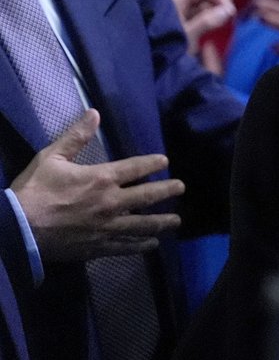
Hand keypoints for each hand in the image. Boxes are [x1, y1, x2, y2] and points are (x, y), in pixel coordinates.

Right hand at [10, 110, 183, 261]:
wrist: (17, 230)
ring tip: (176, 221)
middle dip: (167, 190)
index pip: (136, 168)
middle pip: (148, 196)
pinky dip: (141, 246)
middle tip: (181, 188)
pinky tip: (152, 244)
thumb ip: (76, 136)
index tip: (165, 161)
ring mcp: (107, 227)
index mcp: (101, 178)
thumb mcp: (51, 157)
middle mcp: (111, 202)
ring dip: (163, 222)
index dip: (153, 163)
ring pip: (143, 224)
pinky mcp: (98, 246)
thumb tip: (94, 113)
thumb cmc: (33, 191)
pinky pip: (126, 246)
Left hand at [169, 0, 235, 51]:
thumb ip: (206, 22)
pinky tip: (216, 26)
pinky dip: (211, 17)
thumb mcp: (186, 35)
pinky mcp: (185, 22)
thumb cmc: (164, 48)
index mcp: (176, 0)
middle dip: (220, 1)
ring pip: (204, 4)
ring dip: (216, 10)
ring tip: (224, 22)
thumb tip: (228, 10)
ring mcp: (181, 12)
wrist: (150, 63)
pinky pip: (201, 14)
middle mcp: (178, 2)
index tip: (230, 10)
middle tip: (231, 16)